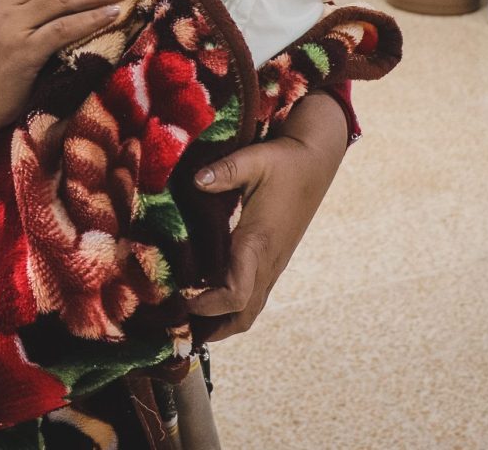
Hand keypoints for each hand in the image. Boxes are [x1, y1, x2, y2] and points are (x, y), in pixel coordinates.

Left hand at [185, 92, 347, 339]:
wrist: (314, 162)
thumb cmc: (284, 161)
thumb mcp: (255, 160)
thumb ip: (225, 171)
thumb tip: (196, 181)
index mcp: (258, 243)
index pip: (236, 293)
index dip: (206, 303)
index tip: (178, 296)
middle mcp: (267, 262)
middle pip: (241, 317)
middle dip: (209, 327)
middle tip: (173, 324)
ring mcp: (272, 265)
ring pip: (249, 312)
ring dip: (219, 323)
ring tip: (184, 321)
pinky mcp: (272, 261)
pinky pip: (252, 298)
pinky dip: (229, 309)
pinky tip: (204, 298)